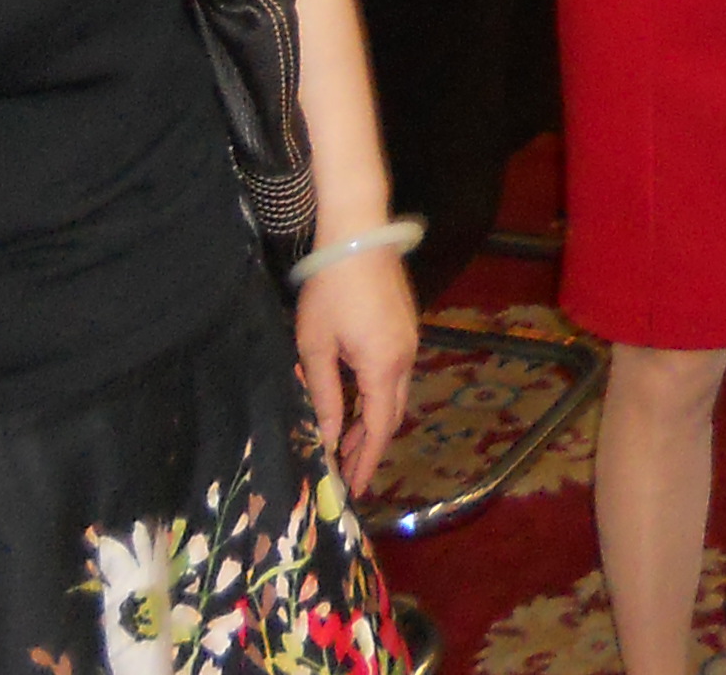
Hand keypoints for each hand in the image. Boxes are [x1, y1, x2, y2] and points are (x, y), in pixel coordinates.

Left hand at [295, 249, 420, 494]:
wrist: (358, 235)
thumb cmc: (330, 291)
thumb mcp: (316, 346)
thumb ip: (325, 395)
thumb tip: (327, 438)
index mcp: (383, 367)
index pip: (378, 429)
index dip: (366, 461)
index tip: (355, 489)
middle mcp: (405, 358)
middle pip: (391, 416)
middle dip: (369, 446)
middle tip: (346, 469)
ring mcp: (409, 340)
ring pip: (395, 394)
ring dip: (372, 420)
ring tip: (345, 440)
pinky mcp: (404, 326)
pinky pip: (395, 374)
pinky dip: (377, 396)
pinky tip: (357, 399)